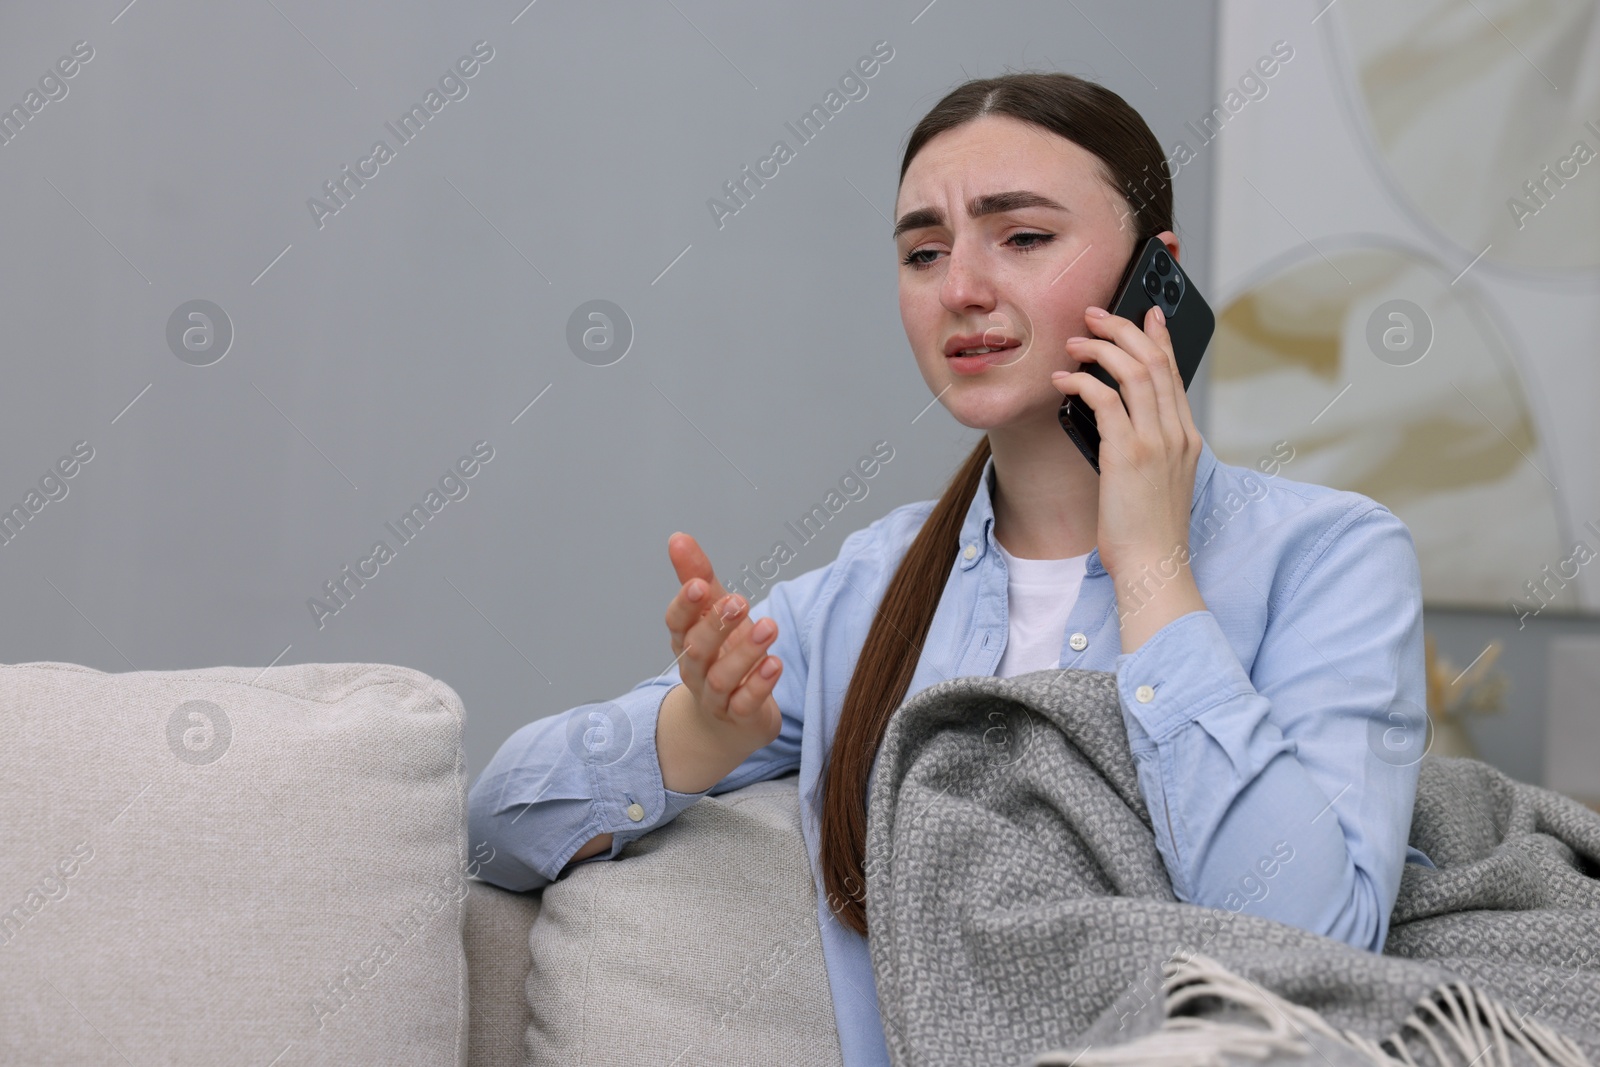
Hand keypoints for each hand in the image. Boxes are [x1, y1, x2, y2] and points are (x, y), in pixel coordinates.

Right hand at [663, 532, 783, 751]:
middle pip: (697, 650)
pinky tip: (775, 664)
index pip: (676, 623)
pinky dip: (759, 685)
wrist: (728, 722)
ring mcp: (716, 697)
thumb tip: (678, 538)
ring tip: (769, 627)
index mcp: (686, 641)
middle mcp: (696, 670)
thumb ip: (698, 577)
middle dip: (717, 625)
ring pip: (722, 678)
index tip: (700, 585)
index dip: (685, 605)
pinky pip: (745, 704)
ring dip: (745, 652)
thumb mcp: (714, 614)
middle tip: (740, 601)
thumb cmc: (722, 657)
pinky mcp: (740, 717)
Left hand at [1052, 304, 1206, 649]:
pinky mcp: (1129, 455)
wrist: (1154, 565)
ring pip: (1132, 371)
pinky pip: (1105, 400)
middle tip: (1095, 314)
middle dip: (1123, 329)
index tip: (1145, 313)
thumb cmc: (1148, 531)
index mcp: (1186, 438)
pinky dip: (1082, 383)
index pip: (1174, 373)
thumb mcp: (1156, 480)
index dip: (1159, 337)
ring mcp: (1156, 442)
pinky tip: (1063, 380)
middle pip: (1154, 361)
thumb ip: (1146, 446)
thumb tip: (1112, 418)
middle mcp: (1176, 433)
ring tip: (1074, 342)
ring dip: (1100, 348)